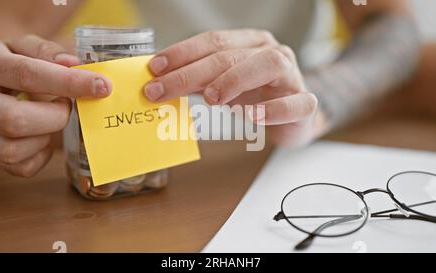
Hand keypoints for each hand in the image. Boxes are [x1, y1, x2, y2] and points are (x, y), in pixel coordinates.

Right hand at [0, 35, 111, 176]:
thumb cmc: (9, 64)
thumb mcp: (21, 48)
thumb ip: (47, 52)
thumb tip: (76, 65)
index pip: (28, 74)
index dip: (69, 82)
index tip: (103, 86)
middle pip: (14, 120)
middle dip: (56, 116)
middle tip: (66, 104)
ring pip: (13, 149)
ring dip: (46, 137)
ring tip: (50, 118)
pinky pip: (22, 167)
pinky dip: (42, 155)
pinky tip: (42, 136)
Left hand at [144, 29, 327, 147]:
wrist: (295, 117)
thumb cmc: (257, 96)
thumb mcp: (223, 84)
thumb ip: (197, 80)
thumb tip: (159, 81)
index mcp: (250, 43)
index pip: (213, 41)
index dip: (182, 53)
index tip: (154, 68)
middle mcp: (271, 52)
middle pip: (230, 55)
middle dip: (191, 73)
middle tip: (162, 90)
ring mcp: (292, 75)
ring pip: (268, 64)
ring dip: (234, 79)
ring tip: (210, 97)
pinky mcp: (305, 102)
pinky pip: (295, 103)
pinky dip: (274, 109)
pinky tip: (252, 117)